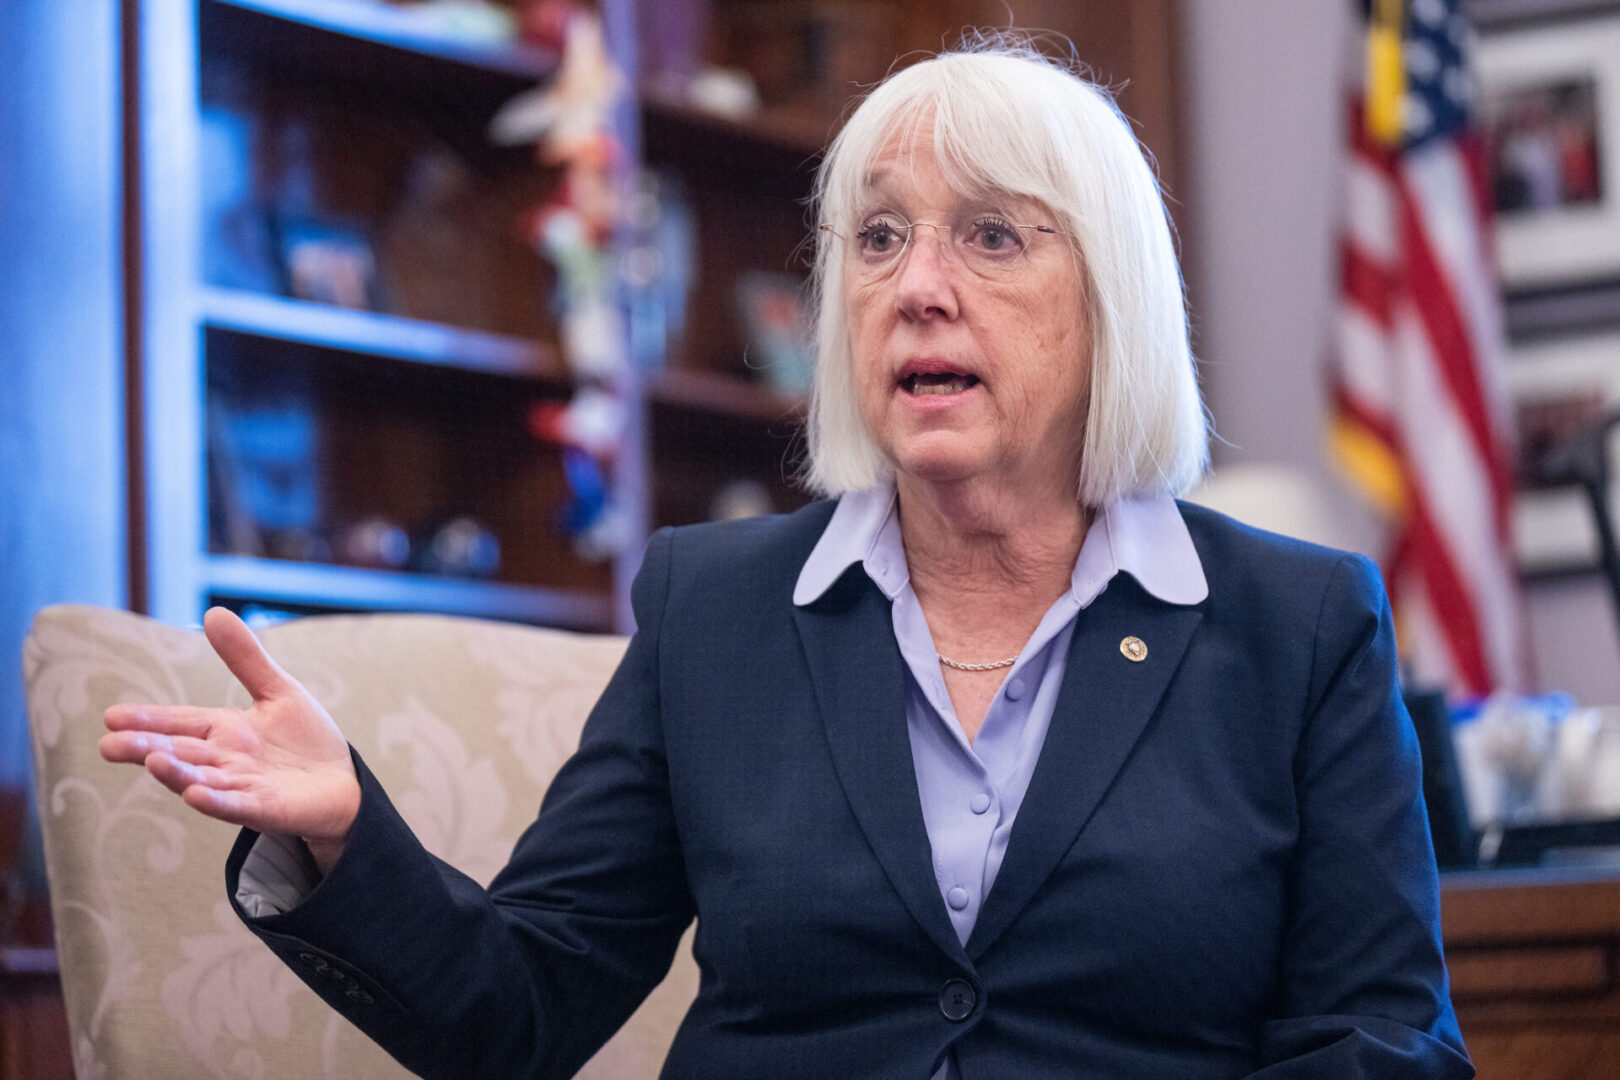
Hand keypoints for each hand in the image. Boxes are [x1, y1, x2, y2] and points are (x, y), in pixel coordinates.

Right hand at [100, 607, 360, 868]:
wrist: (343, 782)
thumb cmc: (305, 740)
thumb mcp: (277, 691)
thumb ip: (245, 658)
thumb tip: (213, 612)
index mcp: (224, 731)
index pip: (179, 723)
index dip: (148, 720)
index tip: (112, 717)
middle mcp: (225, 761)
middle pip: (181, 753)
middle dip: (146, 750)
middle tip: (109, 745)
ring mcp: (243, 786)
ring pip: (202, 780)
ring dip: (177, 773)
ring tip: (152, 761)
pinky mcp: (266, 807)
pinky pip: (237, 805)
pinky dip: (216, 801)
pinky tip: (195, 796)